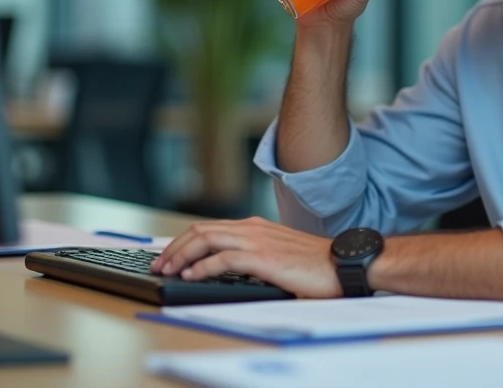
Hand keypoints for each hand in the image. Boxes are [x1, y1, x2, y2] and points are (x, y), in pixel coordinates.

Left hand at [150, 217, 340, 298]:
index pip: (208, 228)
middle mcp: (253, 229)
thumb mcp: (279, 255)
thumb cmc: (315, 265)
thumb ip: (254, 256)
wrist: (343, 263)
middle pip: (201, 230)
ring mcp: (258, 241)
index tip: (168, 257)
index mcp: (255, 227)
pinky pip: (224, 259)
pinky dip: (203, 267)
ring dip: (181, 255)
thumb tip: (226, 270)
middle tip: (158, 264)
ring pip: (206, 239)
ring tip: (167, 269)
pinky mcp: (264, 258)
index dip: (183, 241)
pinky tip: (191, 275)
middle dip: (174, 247)